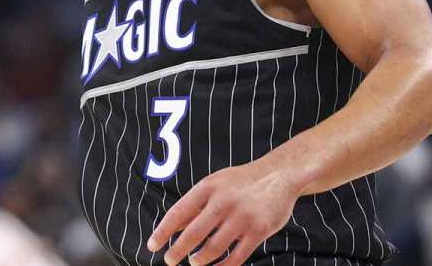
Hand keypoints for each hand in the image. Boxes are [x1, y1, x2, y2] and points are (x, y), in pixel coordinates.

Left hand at [147, 160, 300, 265]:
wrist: (279, 175)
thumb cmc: (240, 182)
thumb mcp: (215, 184)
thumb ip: (196, 205)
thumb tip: (173, 228)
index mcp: (208, 187)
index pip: (178, 213)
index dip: (163, 232)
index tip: (152, 246)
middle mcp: (223, 201)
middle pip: (193, 233)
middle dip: (178, 250)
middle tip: (169, 260)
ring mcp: (242, 217)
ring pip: (214, 248)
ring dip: (200, 259)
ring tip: (194, 262)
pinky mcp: (258, 230)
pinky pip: (236, 256)